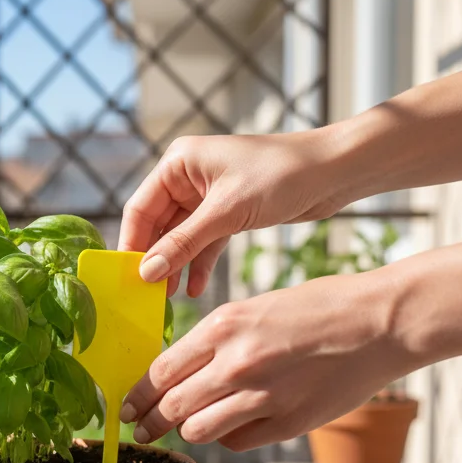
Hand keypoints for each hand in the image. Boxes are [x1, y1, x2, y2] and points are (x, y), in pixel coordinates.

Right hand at [118, 129, 359, 296]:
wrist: (334, 171)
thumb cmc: (282, 175)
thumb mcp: (227, 212)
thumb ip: (184, 243)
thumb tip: (147, 272)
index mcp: (179, 163)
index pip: (140, 208)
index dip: (132, 244)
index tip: (127, 278)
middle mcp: (189, 177)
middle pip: (158, 225)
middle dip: (155, 260)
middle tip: (146, 295)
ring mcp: (208, 196)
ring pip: (181, 238)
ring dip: (176, 266)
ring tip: (170, 299)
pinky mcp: (229, 212)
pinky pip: (204, 243)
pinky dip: (199, 264)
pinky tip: (196, 290)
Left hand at [120, 273, 409, 449]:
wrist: (379, 322)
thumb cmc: (318, 308)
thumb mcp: (255, 308)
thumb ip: (216, 341)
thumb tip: (179, 372)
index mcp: (223, 326)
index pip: (160, 370)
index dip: (138, 394)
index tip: (127, 406)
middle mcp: (236, 363)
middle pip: (171, 407)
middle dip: (149, 422)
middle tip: (140, 430)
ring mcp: (263, 396)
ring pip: (198, 430)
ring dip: (188, 431)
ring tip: (187, 428)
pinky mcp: (288, 423)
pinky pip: (237, 441)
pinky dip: (229, 437)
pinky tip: (234, 426)